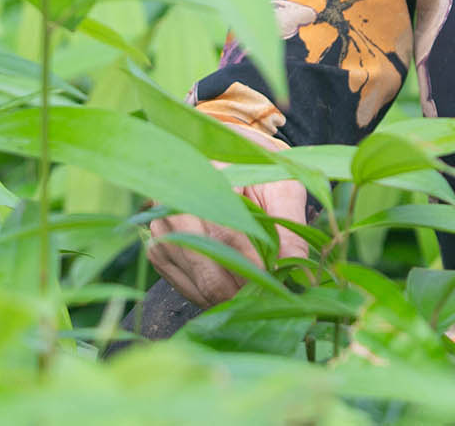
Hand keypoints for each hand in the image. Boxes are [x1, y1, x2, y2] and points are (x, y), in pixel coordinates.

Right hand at [147, 123, 308, 308]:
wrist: (221, 155)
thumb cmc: (256, 170)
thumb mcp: (282, 186)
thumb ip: (290, 227)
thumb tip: (297, 274)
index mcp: (208, 175)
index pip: (229, 233)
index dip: (256, 267)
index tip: (281, 286)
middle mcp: (176, 200)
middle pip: (209, 263)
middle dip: (244, 290)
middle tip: (272, 300)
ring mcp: (162, 226)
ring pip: (197, 281)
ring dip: (229, 297)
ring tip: (257, 297)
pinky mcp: (157, 248)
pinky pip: (184, 287)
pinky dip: (211, 297)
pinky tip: (232, 291)